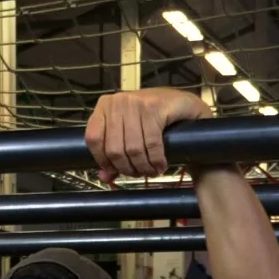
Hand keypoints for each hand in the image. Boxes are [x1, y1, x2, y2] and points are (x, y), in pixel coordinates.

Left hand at [86, 88, 212, 183]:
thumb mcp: (130, 134)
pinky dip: (156, 160)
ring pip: (133, 149)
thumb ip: (114, 154)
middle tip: (139, 174)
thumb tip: (104, 177)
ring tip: (151, 171)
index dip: (103, 160)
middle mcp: (118, 101)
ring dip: (143, 167)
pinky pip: (151, 144)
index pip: (93, 139)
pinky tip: (161, 165)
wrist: (184, 104)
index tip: (116, 171)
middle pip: (114, 148)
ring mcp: (136, 102)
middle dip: (128, 168)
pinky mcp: (154, 107)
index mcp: (105, 105)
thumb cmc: (155, 119)